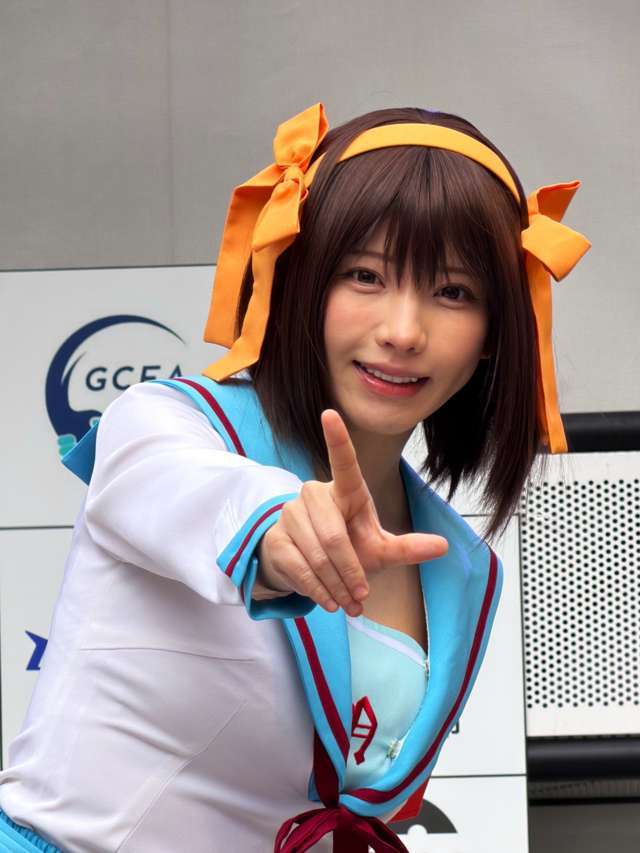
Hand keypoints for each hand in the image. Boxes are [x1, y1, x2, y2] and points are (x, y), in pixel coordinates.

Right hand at [257, 409, 447, 614]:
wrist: (307, 567)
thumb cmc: (349, 549)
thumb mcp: (379, 549)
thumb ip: (408, 548)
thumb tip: (444, 545)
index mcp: (346, 490)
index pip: (342, 462)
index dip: (337, 438)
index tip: (329, 413)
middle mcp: (314, 494)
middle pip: (334, 537)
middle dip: (351, 572)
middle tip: (361, 595)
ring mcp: (291, 514)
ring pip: (317, 556)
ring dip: (336, 586)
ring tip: (346, 602)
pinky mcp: (276, 537)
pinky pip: (299, 567)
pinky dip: (317, 590)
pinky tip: (327, 600)